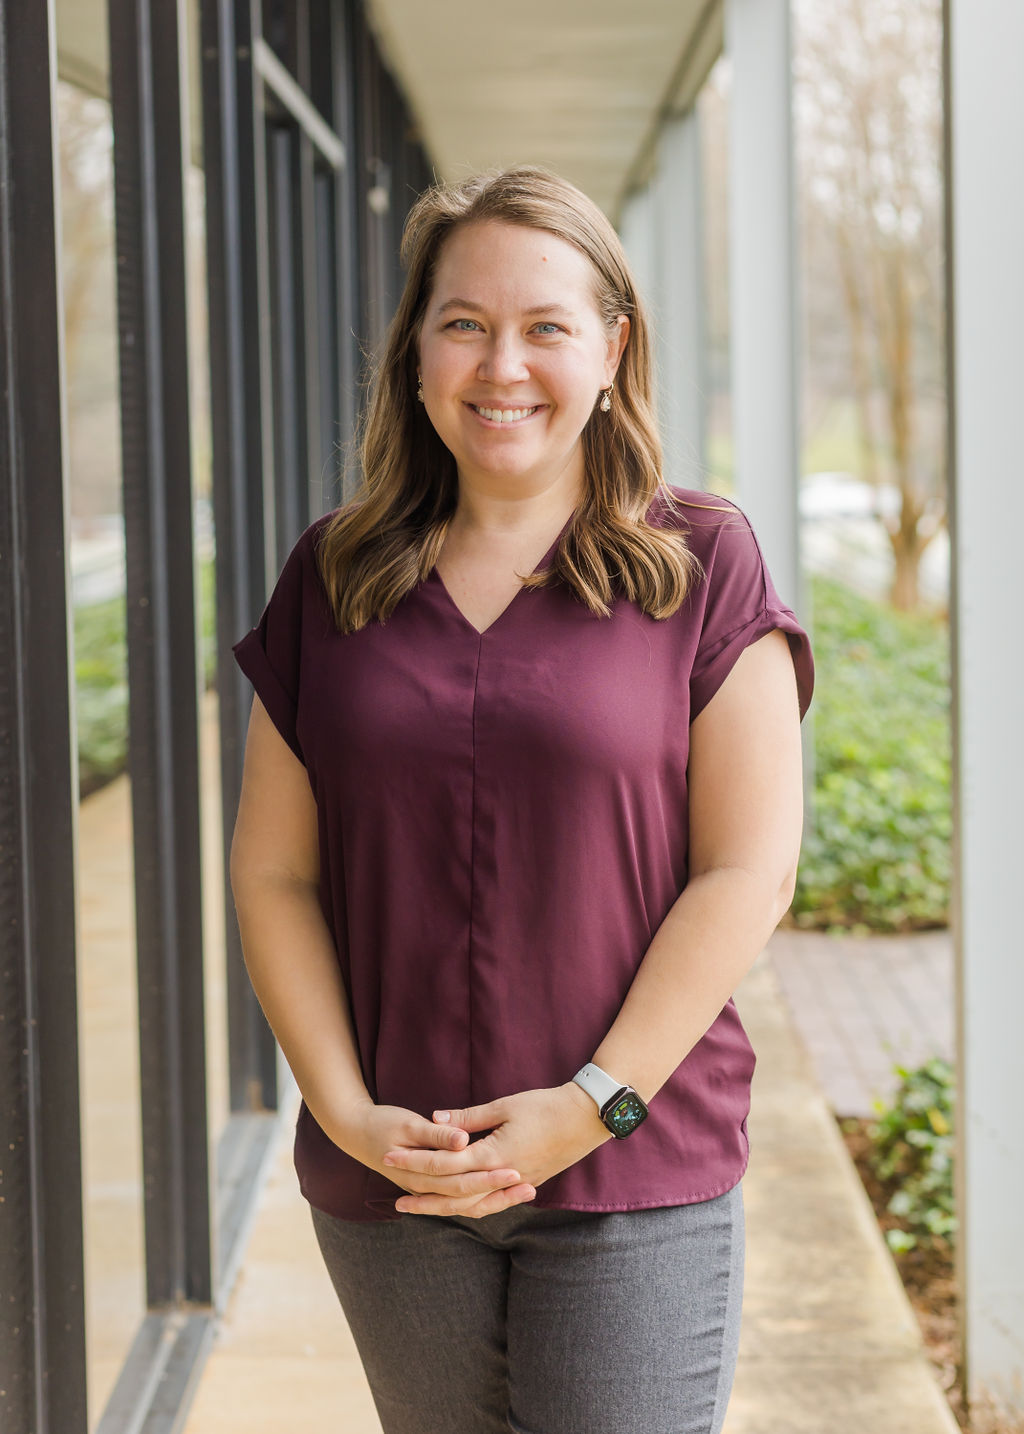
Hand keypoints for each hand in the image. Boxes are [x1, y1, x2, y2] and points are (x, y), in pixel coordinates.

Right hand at [335, 1100, 534, 1215]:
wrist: (354, 1131)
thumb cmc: (381, 1122)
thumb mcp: (407, 1123)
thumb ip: (436, 1135)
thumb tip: (461, 1140)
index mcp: (420, 1172)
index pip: (461, 1180)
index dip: (489, 1176)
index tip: (516, 1170)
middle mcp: (425, 1187)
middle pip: (469, 1198)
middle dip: (501, 1193)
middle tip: (531, 1186)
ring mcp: (427, 1190)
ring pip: (467, 1205)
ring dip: (497, 1199)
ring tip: (528, 1191)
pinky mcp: (431, 1186)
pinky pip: (460, 1201)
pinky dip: (483, 1198)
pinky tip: (504, 1191)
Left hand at [382, 1084, 611, 1216]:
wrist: (586, 1119)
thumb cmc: (546, 1106)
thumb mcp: (504, 1105)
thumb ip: (468, 1117)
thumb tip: (435, 1118)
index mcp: (493, 1155)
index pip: (444, 1165)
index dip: (414, 1163)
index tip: (390, 1158)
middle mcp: (501, 1177)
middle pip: (453, 1195)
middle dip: (422, 1197)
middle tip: (394, 1200)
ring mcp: (515, 1185)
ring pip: (471, 1206)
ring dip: (443, 1208)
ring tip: (419, 1209)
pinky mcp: (525, 1184)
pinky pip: (490, 1204)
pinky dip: (470, 1207)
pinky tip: (457, 1206)